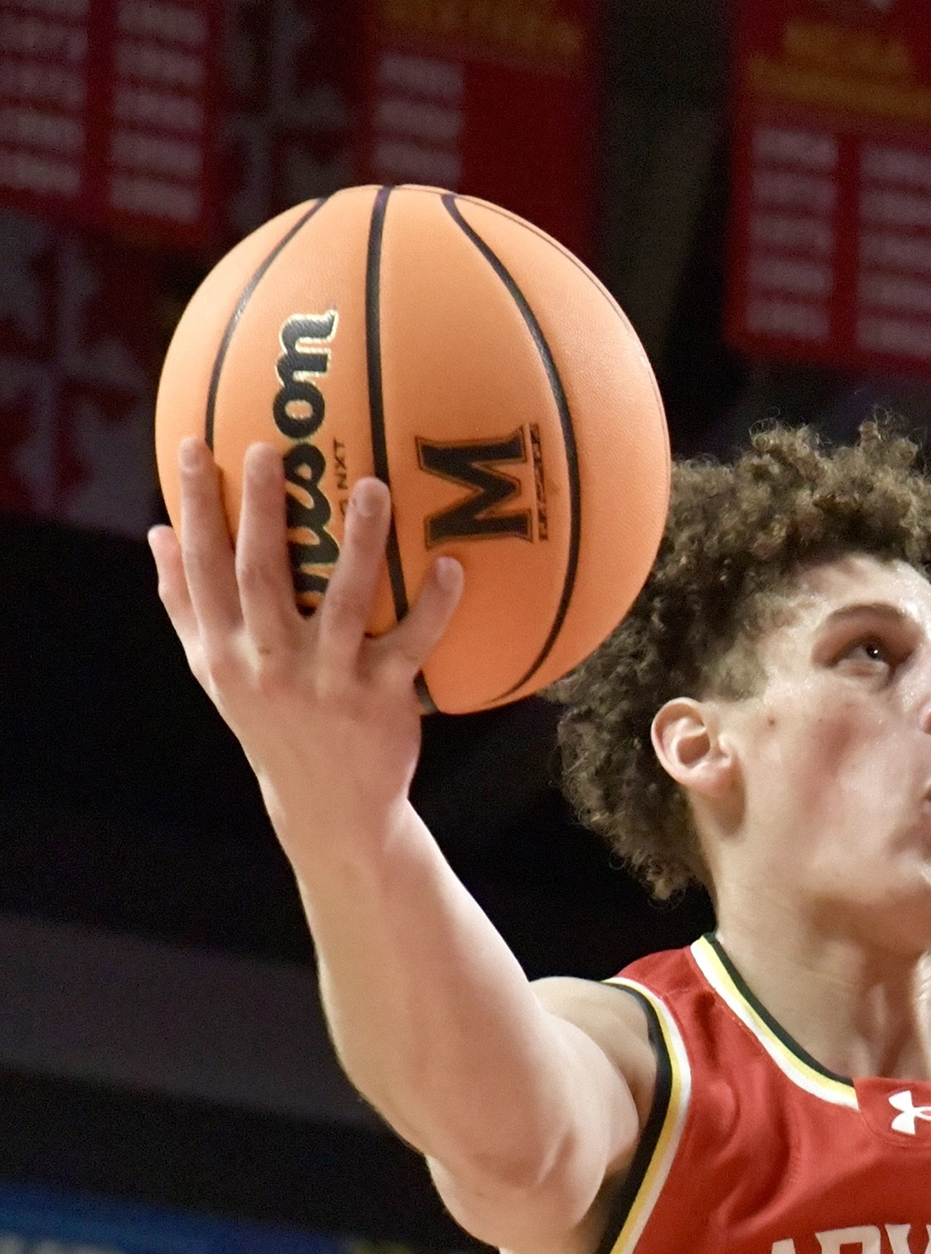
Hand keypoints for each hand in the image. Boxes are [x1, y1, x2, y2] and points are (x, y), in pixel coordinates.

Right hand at [148, 437, 461, 858]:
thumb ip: (185, 605)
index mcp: (225, 652)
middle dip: (260, 512)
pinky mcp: (380, 701)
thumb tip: (157, 532)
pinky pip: (410, 645)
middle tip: (270, 448)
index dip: (194, 507)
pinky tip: (450, 566)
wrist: (329, 808)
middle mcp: (270, 664)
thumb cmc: (271, 723)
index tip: (193, 445)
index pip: (201, 569)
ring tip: (373, 487)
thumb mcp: (216, 675)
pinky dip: (434, 607)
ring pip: (343, 603)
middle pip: (260, 577)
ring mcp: (327, 682)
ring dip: (358, 544)